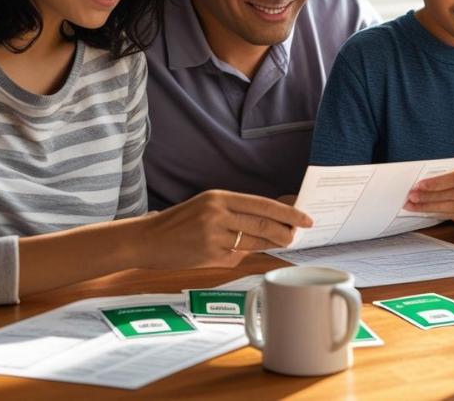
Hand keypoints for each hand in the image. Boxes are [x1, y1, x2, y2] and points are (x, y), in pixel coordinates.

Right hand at [140, 189, 312, 269]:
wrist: (146, 240)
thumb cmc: (179, 223)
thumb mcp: (207, 207)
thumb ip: (236, 212)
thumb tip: (272, 218)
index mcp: (219, 197)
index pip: (263, 204)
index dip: (289, 212)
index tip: (306, 218)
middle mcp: (218, 213)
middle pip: (264, 223)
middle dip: (286, 232)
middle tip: (297, 236)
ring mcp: (214, 236)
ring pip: (254, 241)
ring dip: (270, 244)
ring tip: (281, 243)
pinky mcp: (210, 256)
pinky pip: (236, 257)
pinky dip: (241, 256)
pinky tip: (238, 252)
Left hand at [405, 159, 453, 225]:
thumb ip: (444, 173)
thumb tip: (420, 181)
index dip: (439, 181)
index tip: (419, 185)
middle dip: (430, 195)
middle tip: (412, 196)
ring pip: (452, 207)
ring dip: (429, 206)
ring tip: (413, 205)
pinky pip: (452, 215)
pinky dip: (435, 212)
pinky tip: (423, 210)